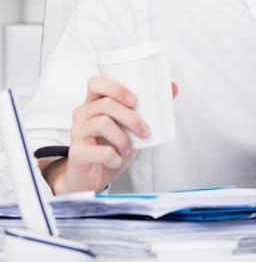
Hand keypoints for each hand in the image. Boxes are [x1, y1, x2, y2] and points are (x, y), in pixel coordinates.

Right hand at [44, 77, 177, 194]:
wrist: (94, 177)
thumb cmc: (113, 146)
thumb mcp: (133, 127)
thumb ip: (150, 108)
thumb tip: (173, 87)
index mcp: (94, 103)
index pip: (96, 83)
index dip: (114, 87)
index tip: (134, 99)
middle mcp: (82, 114)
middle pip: (105, 104)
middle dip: (131, 118)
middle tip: (146, 131)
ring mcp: (77, 132)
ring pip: (102, 124)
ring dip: (123, 139)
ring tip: (128, 149)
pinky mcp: (76, 153)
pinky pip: (97, 150)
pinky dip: (113, 157)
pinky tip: (116, 160)